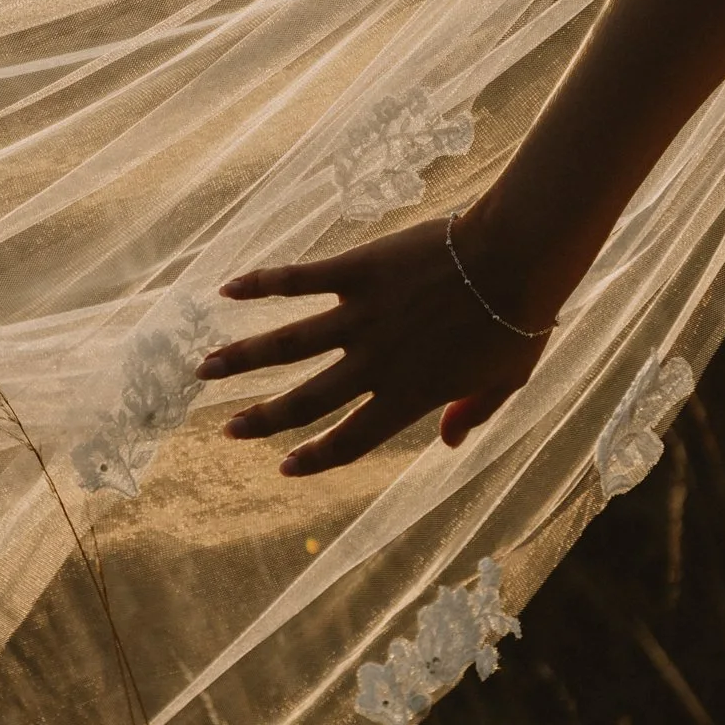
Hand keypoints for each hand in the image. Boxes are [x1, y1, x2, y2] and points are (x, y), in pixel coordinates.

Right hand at [196, 209, 552, 477]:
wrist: (516, 258)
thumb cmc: (519, 319)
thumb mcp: (506, 381)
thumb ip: (473, 413)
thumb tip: (450, 443)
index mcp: (410, 395)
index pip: (351, 439)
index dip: (314, 457)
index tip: (283, 466)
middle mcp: (375, 363)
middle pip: (305, 400)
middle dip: (262, 419)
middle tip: (227, 431)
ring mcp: (361, 316)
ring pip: (286, 344)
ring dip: (241, 358)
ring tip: (205, 368)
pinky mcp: (357, 271)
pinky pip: (298, 279)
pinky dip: (260, 284)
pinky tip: (227, 289)